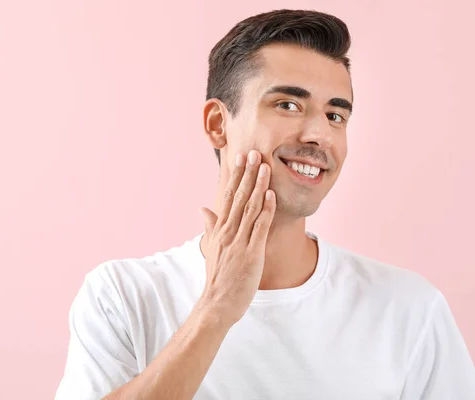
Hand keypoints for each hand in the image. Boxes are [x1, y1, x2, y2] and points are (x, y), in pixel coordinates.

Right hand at [199, 150, 275, 325]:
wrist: (217, 303)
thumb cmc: (217, 277)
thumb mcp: (211, 247)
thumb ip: (210, 226)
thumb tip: (203, 208)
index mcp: (220, 229)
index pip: (228, 196)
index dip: (236, 176)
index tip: (241, 159)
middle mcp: (228, 231)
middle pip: (239, 197)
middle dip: (248, 174)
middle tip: (255, 153)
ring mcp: (239, 242)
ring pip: (250, 208)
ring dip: (259, 186)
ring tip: (265, 167)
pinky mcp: (251, 253)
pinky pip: (260, 227)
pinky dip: (266, 210)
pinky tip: (271, 195)